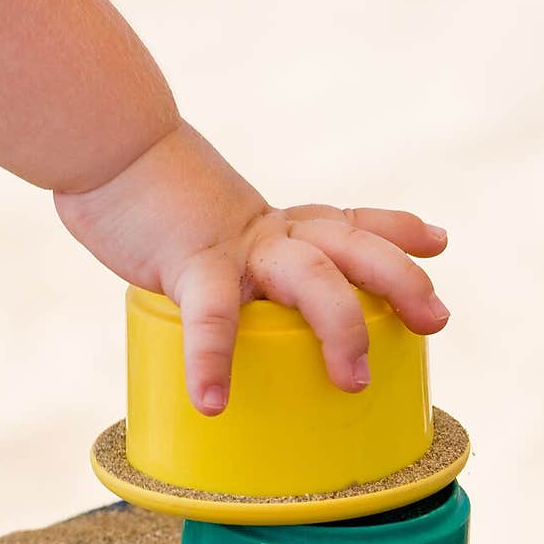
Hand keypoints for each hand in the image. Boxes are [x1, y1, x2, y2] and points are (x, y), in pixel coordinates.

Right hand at [55, 121, 449, 415]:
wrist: (105, 143)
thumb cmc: (152, 201)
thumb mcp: (211, 229)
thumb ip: (234, 262)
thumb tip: (239, 316)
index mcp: (279, 224)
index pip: (351, 222)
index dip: (397, 231)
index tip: (437, 242)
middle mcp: (272, 230)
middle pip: (353, 247)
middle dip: (400, 280)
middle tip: (435, 320)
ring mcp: (237, 246)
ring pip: (311, 277)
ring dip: (340, 326)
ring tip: (352, 382)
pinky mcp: (190, 262)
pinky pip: (212, 316)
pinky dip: (212, 359)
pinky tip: (212, 400)